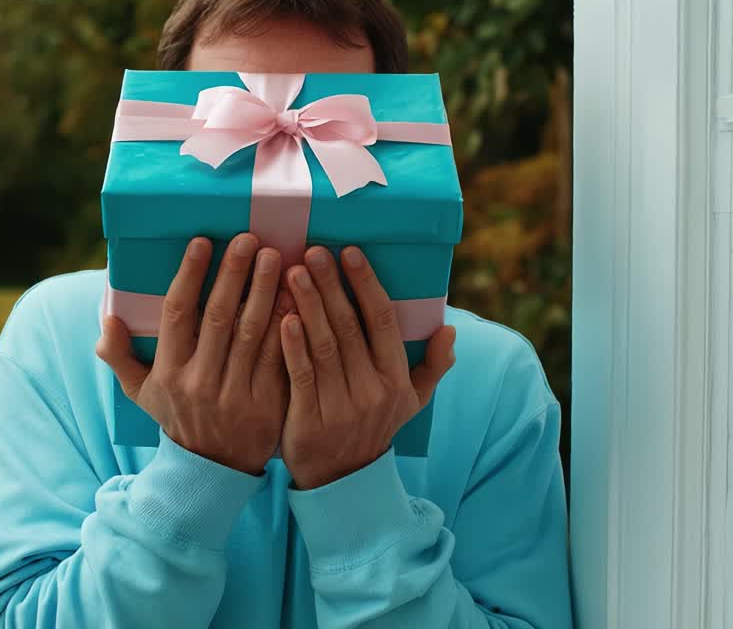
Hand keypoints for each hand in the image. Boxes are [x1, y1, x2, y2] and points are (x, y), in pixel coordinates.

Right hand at [96, 234, 290, 474]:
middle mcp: (199, 381)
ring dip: (264, 290)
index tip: (202, 242)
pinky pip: (278, 357)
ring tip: (276, 257)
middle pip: (218, 317)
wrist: (213, 472)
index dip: (189, 275)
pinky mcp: (267, 404)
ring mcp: (234, 394)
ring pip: (252, 333)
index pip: (177, 314)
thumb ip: (119, 357)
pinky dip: (287, 324)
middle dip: (233, 274)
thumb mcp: (141, 393)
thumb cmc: (177, 419)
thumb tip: (106, 320)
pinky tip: (296, 296)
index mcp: (168, 373)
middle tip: (249, 239)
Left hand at [278, 246, 456, 489]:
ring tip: (293, 272)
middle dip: (331, 285)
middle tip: (313, 251)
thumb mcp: (411, 403)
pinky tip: (282, 317)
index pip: (383, 322)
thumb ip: (432, 366)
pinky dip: (292, 344)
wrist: (343, 481)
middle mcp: (372, 390)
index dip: (367, 285)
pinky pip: (302, 374)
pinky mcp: (310, 419)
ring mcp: (341, 406)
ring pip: (324, 346)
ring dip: (309, 305)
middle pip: (350, 327)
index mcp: (396, 379)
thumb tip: (450, 330)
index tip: (350, 253)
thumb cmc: (375, 428)